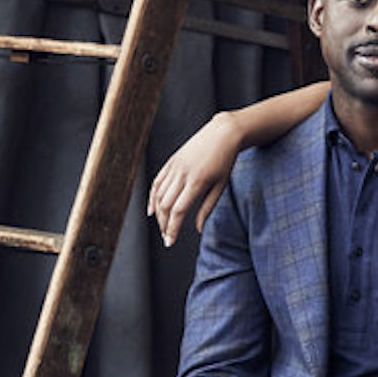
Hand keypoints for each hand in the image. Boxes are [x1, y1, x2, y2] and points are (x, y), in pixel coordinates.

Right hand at [148, 112, 241, 245]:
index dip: (172, 228)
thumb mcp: (221, 185)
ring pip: (158, 195)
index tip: (170, 242)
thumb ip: (208, 208)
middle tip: (167, 238)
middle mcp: (181, 175)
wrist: (222, 134)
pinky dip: (152, 197)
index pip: (178, 211)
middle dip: (164, 225)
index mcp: (196, 182)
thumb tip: (197, 229)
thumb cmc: (226, 161)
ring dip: (158, 214)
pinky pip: (157, 182)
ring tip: (163, 227)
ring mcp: (174, 167)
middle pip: (165, 205)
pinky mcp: (170, 162)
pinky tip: (152, 211)